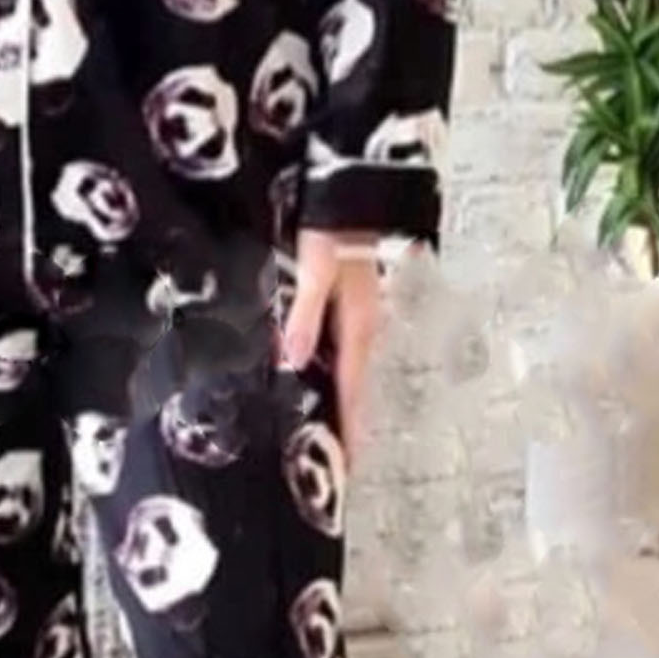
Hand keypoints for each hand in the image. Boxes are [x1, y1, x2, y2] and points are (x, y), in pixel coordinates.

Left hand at [276, 227, 383, 472]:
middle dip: (349, 420)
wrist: (350, 195)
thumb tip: (293, 363)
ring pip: (350, 367)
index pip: (353, 388)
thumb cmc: (333, 231)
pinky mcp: (353, 302)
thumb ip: (303, 318)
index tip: (348, 462)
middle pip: (356, 383)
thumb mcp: (314, 273)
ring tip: (332, 428)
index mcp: (359, 324)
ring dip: (342, 397)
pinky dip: (336, 369)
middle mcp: (366, 324)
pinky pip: (345, 347)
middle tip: (340, 457)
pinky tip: (321, 376)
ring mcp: (362, 313)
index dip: (350, 425)